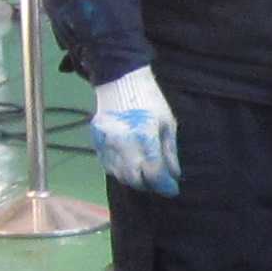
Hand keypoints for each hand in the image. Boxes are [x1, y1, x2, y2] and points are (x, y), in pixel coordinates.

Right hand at [91, 66, 179, 194]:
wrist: (120, 81)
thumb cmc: (150, 101)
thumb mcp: (167, 124)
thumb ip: (170, 152)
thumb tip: (174, 176)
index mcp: (144, 137)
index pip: (154, 173)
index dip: (165, 186)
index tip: (174, 189)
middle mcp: (123, 145)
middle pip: (136, 180)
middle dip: (151, 186)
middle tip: (161, 183)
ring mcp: (107, 145)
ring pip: (120, 176)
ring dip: (136, 181)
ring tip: (148, 176)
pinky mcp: (97, 144)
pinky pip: (109, 167)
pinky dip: (122, 173)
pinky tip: (132, 168)